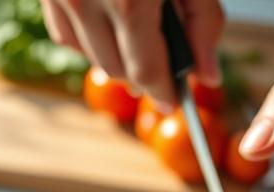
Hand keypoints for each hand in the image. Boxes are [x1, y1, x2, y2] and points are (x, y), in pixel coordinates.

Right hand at [40, 0, 224, 106]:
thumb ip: (203, 22)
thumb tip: (208, 74)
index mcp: (129, 0)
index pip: (147, 71)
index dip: (164, 91)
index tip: (173, 98)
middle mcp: (86, 0)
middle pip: (116, 69)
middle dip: (142, 73)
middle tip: (162, 56)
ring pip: (87, 55)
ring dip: (114, 55)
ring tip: (136, 29)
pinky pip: (64, 32)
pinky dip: (87, 36)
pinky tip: (106, 19)